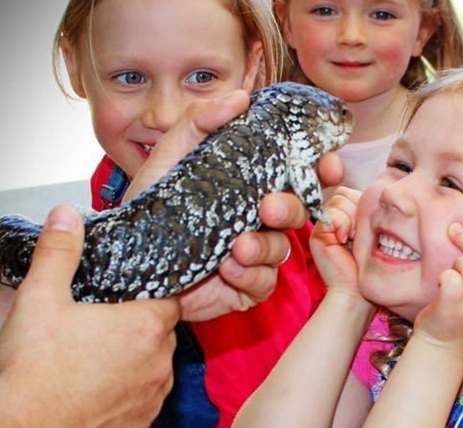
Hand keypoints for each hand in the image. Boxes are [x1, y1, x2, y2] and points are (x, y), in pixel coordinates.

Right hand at [0, 206, 177, 427]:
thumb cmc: (33, 372)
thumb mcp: (40, 299)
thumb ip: (58, 253)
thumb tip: (65, 216)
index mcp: (147, 328)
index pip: (167, 302)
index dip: (147, 297)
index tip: (123, 298)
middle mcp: (160, 365)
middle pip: (160, 335)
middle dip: (136, 329)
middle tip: (98, 327)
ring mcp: (152, 400)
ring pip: (152, 371)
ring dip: (131, 364)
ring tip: (90, 361)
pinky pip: (140, 405)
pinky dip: (122, 397)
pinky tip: (91, 393)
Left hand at [118, 90, 343, 320]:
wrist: (126, 262)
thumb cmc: (149, 208)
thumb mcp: (168, 157)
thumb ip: (199, 122)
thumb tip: (240, 97)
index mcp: (250, 185)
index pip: (297, 174)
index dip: (321, 169)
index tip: (327, 166)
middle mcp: (258, 218)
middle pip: (298, 211)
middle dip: (290, 208)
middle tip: (268, 208)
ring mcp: (255, 253)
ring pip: (283, 248)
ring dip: (264, 246)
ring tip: (236, 248)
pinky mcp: (247, 285)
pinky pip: (264, 282)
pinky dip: (249, 276)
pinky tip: (226, 270)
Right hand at [309, 186, 362, 291]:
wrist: (357, 288)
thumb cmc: (367, 262)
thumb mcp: (370, 229)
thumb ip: (365, 208)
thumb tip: (371, 194)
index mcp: (344, 215)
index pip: (349, 192)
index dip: (360, 205)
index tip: (365, 227)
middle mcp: (330, 218)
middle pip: (343, 194)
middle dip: (356, 211)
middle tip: (358, 234)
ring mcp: (322, 226)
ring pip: (338, 201)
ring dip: (351, 219)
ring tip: (352, 238)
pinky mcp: (317, 234)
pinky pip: (332, 215)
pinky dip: (343, 225)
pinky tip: (345, 241)